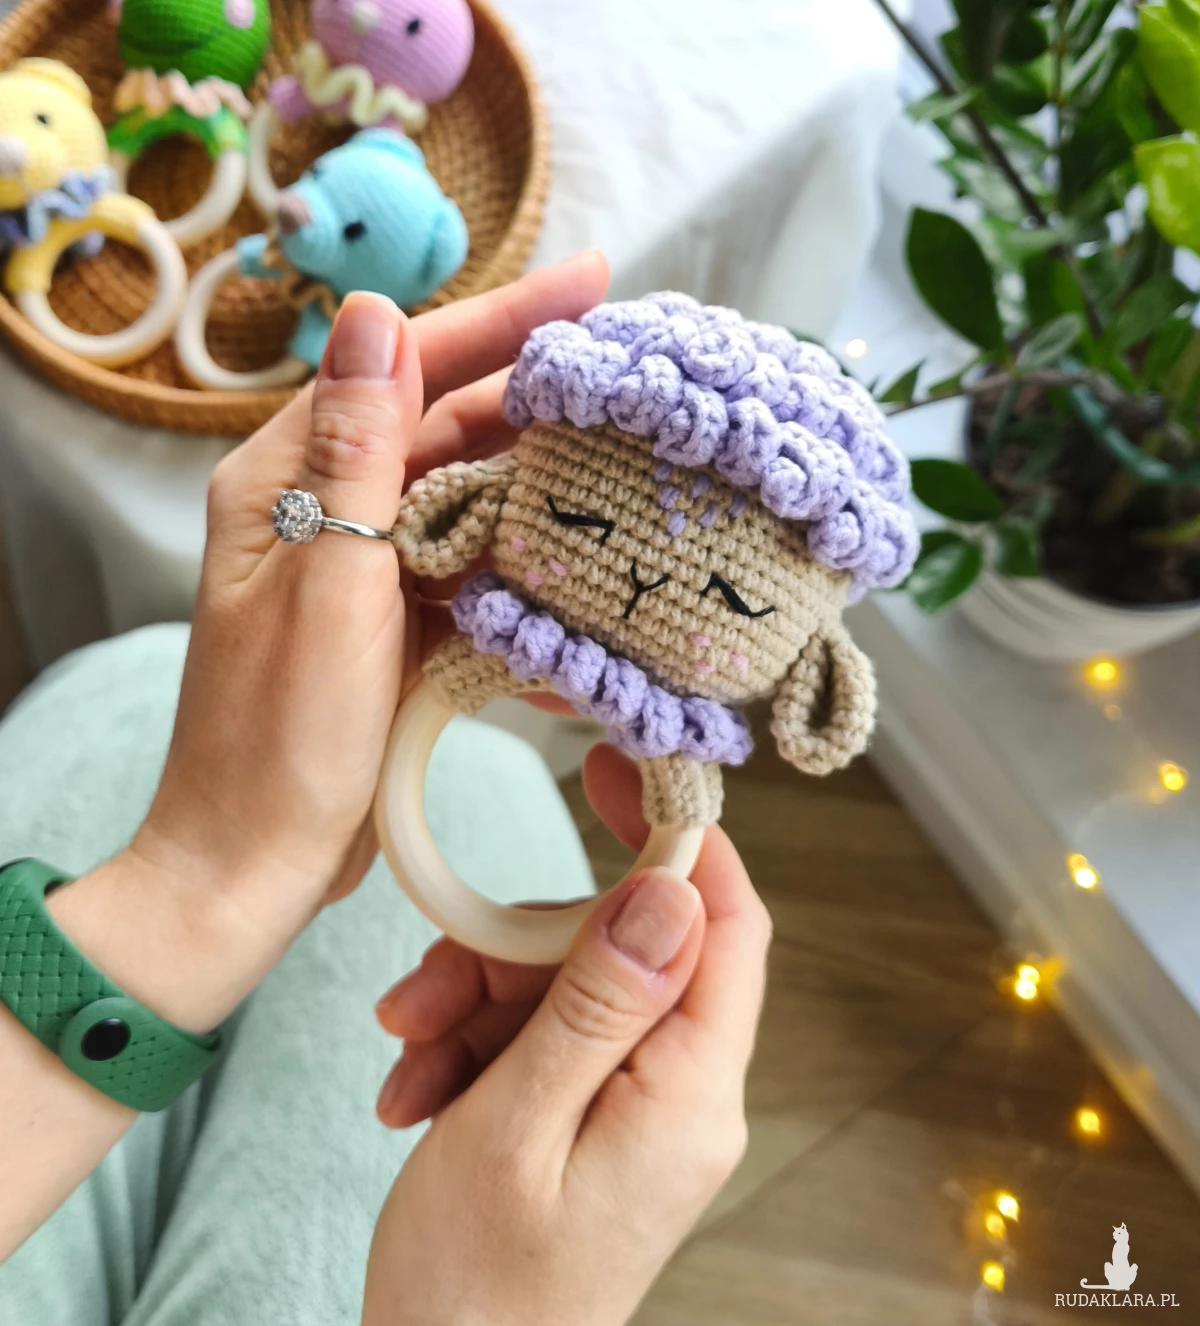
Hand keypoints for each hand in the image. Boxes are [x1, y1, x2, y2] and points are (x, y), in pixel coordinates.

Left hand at [49, 253, 609, 1032]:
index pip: (402, 367)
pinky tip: (589, 562)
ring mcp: (366, 567)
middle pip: (446, 425)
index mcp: (288, 479)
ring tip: (635, 454)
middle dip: (538, 394)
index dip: (498, 322)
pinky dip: (527, 562)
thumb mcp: (324, 586)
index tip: (594, 284)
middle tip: (637, 374)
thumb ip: (356, 454)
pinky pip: (475, 567)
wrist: (258, 863)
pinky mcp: (398, 620)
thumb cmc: (276, 738)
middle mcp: (327, 508)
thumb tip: (370, 312)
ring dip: (544, 477)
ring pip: (470, 496)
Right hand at [362, 745, 771, 1325]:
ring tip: (405, 1064)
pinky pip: (546, 1040)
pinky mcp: (598, 1120)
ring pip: (567, 990)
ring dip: (473, 1005)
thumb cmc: (473, 1288)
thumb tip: (675, 886)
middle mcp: (684, 1094)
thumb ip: (598, 1001)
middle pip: (619, 950)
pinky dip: (475, 1048)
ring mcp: (641, 1108)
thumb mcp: (515, 1124)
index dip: (679, 834)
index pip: (725, 925)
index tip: (615, 768)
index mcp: (690, 1094)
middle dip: (513, 949)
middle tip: (427, 985)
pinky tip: (415, 1095)